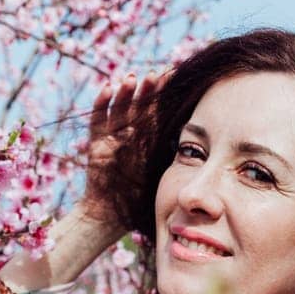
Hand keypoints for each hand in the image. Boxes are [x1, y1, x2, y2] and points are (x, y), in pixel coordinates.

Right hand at [79, 71, 159, 230]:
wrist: (108, 217)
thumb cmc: (137, 202)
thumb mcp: (159, 175)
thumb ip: (170, 157)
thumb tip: (199, 144)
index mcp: (147, 141)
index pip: (157, 113)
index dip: (164, 97)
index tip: (175, 80)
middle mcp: (129, 135)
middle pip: (138, 106)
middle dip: (147, 91)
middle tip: (155, 76)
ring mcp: (111, 137)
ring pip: (119, 109)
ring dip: (126, 93)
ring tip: (133, 78)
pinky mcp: (95, 143)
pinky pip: (97, 120)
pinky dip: (102, 104)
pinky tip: (109, 88)